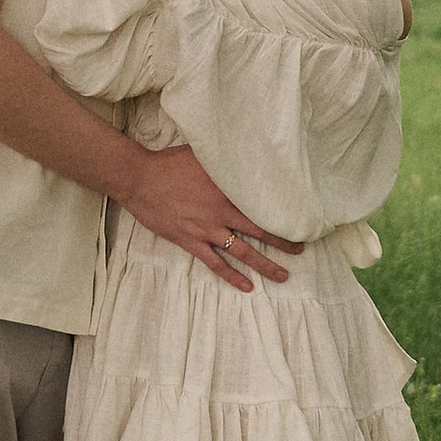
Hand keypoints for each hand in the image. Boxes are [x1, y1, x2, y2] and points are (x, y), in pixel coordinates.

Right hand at [117, 143, 300, 290]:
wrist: (140, 179)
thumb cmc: (169, 163)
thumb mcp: (202, 155)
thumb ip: (225, 161)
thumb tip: (244, 153)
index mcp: (227, 192)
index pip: (261, 207)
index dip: (281, 216)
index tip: (299, 221)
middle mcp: (221, 214)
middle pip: (259, 232)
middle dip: (282, 243)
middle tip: (300, 251)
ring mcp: (206, 231)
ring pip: (242, 252)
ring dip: (264, 265)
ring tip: (282, 276)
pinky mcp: (190, 242)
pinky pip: (215, 264)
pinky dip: (232, 276)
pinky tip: (247, 287)